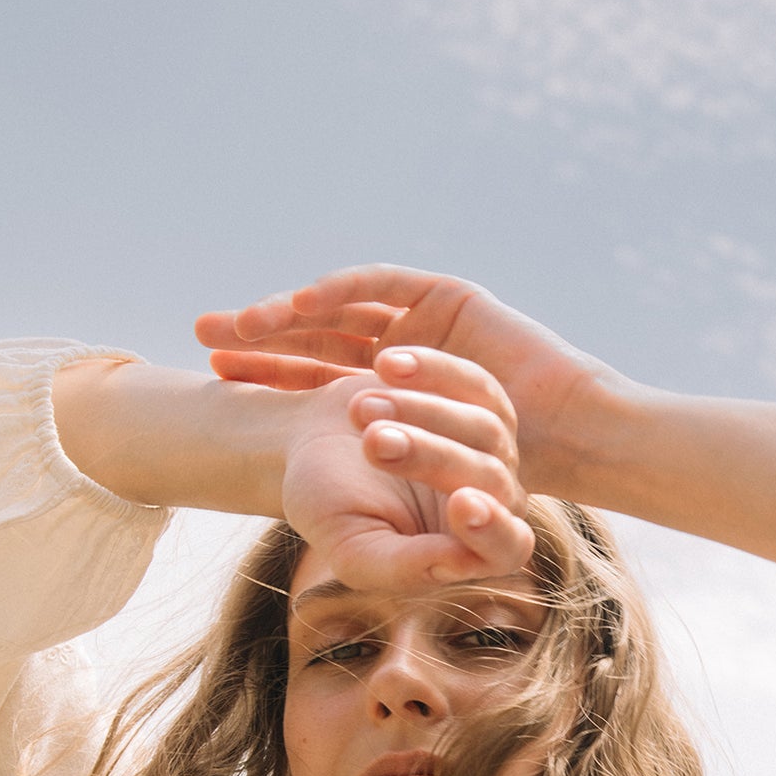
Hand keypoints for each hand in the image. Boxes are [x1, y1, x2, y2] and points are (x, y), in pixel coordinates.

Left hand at [195, 265, 621, 497]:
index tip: (217, 374)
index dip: (267, 370)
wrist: (570, 436)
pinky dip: (341, 292)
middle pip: (315, 332)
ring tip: (245, 322)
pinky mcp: (446, 294)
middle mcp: (399, 346)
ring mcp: (421, 317)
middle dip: (261, 332)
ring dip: (291, 311)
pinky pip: (382, 286)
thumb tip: (312, 489)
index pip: (314, 372)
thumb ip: (375, 476)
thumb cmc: (501, 471)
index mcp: (390, 389)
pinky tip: (300, 304)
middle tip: (205, 332)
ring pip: (341, 307)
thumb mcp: (418, 479)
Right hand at [283, 365, 533, 594]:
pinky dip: (431, 371)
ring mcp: (493, 447)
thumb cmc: (327, 507)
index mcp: (471, 550)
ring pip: (484, 428)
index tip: (461, 504)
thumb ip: (402, 569)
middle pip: (490, 481)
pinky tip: (385, 365)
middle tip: (373, 443)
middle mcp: (495, 499)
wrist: (307, 445)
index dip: (492, 530)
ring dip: (420, 415)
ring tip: (358, 409)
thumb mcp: (353, 548)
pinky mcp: (479, 398)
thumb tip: (455, 564)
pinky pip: (473, 382)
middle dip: (430, 458)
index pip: (506, 549)